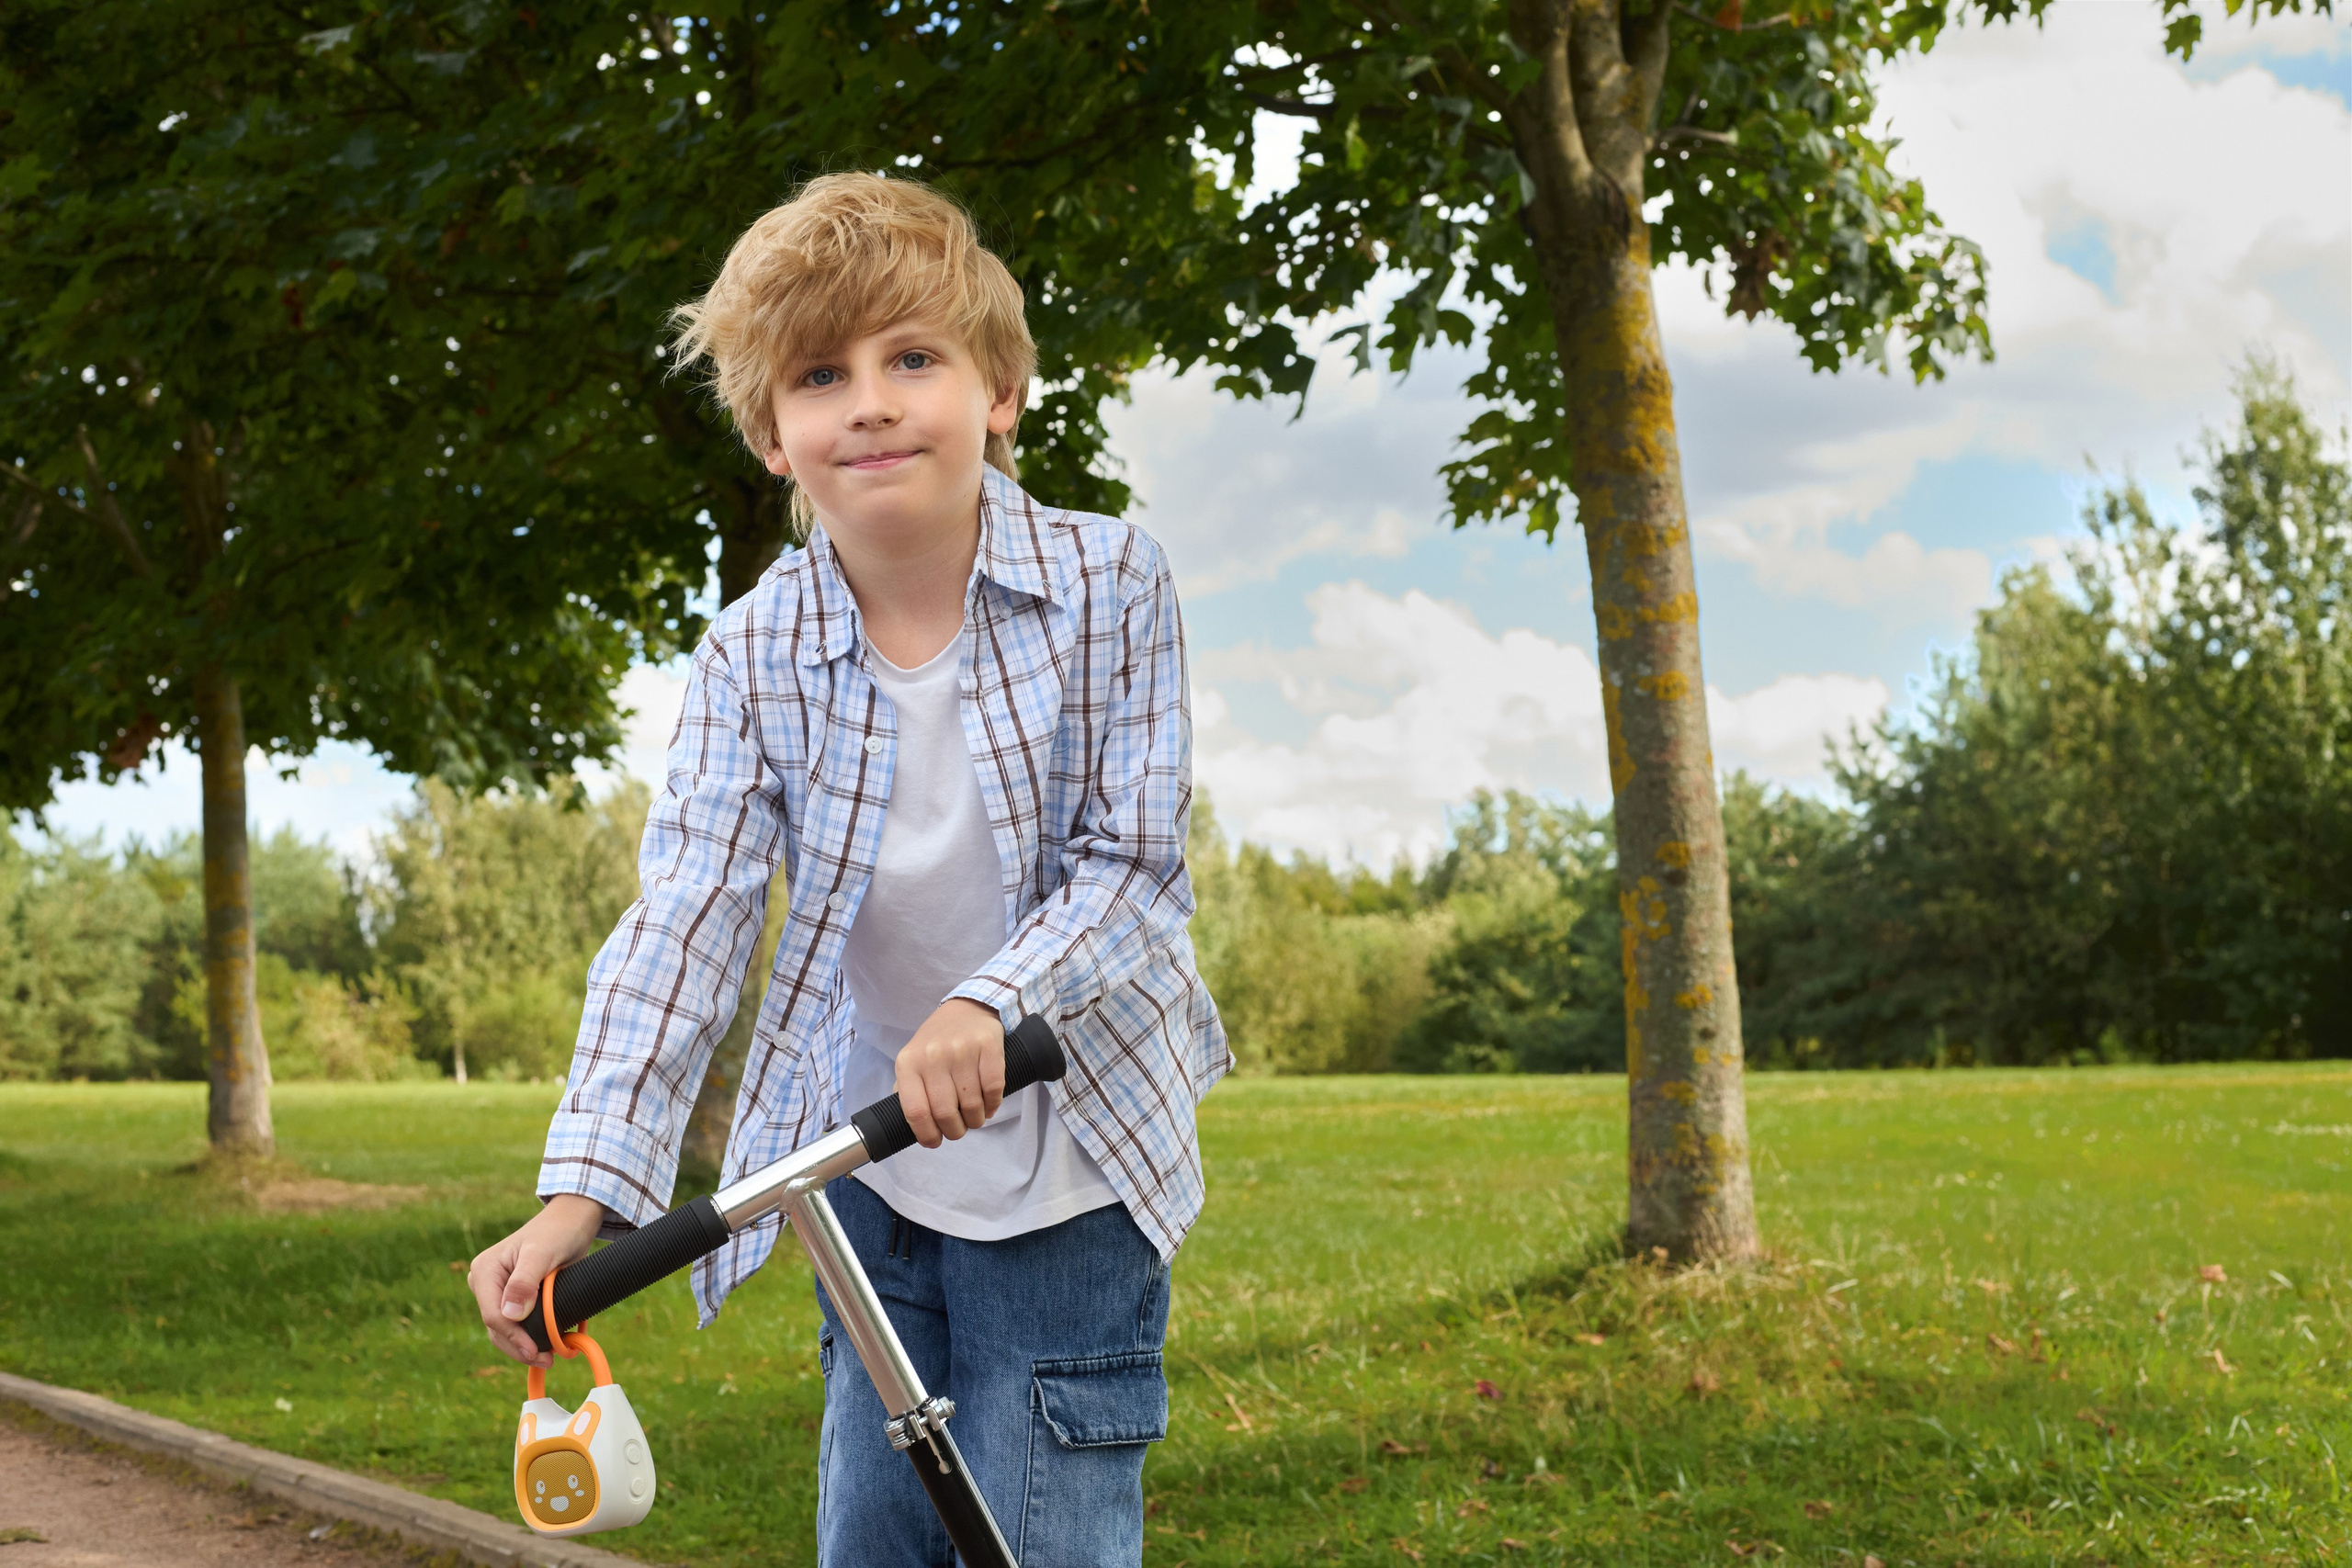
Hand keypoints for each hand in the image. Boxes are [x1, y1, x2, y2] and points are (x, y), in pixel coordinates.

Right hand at [467, 1194, 605, 1367]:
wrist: (572, 1223)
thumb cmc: (557, 1232)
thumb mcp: (542, 1253)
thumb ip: (525, 1282)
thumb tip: (510, 1314)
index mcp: (485, 1271)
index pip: (493, 1314)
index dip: (513, 1337)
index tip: (535, 1351)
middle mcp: (487, 1284)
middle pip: (497, 1328)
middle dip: (519, 1347)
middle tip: (547, 1360)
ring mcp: (500, 1294)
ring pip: (505, 1332)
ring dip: (525, 1347)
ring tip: (549, 1358)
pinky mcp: (515, 1300)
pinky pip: (518, 1326)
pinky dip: (531, 1338)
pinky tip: (549, 1345)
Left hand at [894, 998, 1006, 1147]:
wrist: (968, 1007)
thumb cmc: (938, 1040)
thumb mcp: (913, 1059)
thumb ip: (906, 1089)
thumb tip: (908, 1123)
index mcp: (909, 1063)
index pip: (915, 1112)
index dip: (927, 1135)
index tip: (935, 1141)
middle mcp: (933, 1056)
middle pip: (945, 1113)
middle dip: (955, 1131)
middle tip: (959, 1129)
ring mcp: (962, 1050)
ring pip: (972, 1105)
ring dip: (976, 1120)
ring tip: (974, 1117)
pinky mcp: (988, 1045)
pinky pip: (993, 1090)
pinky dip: (993, 1105)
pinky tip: (988, 1105)